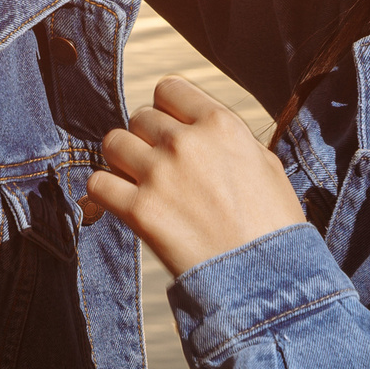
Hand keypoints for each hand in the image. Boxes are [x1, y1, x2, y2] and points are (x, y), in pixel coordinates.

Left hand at [89, 76, 305, 278]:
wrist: (266, 279)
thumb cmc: (272, 225)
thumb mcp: (265, 164)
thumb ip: (227, 138)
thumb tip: (198, 127)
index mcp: (220, 125)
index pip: (168, 88)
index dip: (165, 109)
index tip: (169, 130)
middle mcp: (186, 142)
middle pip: (139, 118)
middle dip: (146, 140)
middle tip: (160, 168)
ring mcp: (160, 175)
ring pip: (113, 143)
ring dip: (122, 162)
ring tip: (138, 183)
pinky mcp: (139, 210)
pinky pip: (97, 184)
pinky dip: (103, 194)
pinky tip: (120, 203)